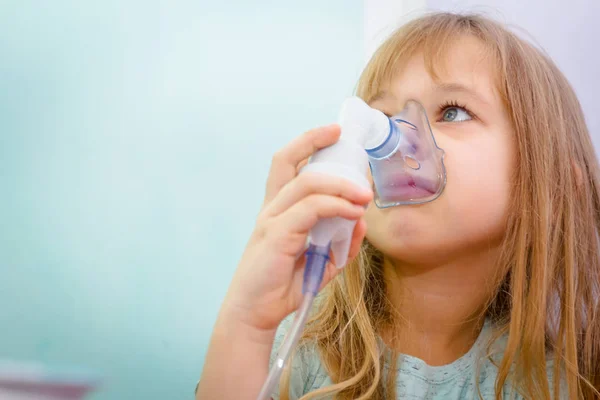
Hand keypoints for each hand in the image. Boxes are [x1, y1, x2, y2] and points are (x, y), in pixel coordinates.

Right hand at [222, 124, 371, 332]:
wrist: (256, 314)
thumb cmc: (283, 285)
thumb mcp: (321, 262)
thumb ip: (341, 242)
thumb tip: (361, 220)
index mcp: (278, 209)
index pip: (287, 164)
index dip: (307, 142)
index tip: (334, 131)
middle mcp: (272, 208)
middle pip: (288, 161)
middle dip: (316, 143)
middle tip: (349, 144)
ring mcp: (272, 219)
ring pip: (307, 184)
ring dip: (341, 184)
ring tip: (365, 195)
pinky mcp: (277, 235)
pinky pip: (310, 210)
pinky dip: (336, 206)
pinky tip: (354, 213)